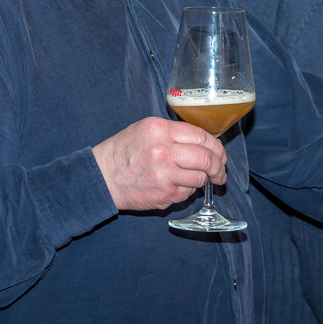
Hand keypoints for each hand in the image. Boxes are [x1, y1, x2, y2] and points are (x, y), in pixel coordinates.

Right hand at [91, 116, 226, 210]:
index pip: (201, 136)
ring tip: (202, 179)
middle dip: (218, 167)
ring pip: (200, 177)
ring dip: (204, 179)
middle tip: (220, 171)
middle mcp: (164, 151)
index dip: (216, 146)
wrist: (102, 177)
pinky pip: (187, 192)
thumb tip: (203, 143)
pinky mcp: (164, 194)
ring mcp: (165, 174)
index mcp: (160, 130)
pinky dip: (188, 190)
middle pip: (206, 158)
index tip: (220, 154)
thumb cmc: (124, 151)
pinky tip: (178, 185)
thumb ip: (174, 133)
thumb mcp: (146, 129)